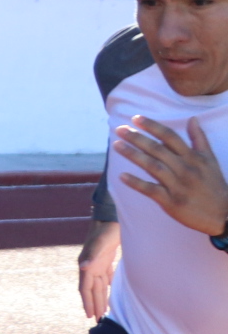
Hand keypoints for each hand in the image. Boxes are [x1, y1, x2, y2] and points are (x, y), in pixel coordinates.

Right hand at [78, 220, 119, 319]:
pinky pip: (106, 277)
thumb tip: (83, 267)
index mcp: (87, 265)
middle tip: (97, 320)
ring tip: (103, 311)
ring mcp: (98, 262)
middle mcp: (91, 266)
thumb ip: (91, 255)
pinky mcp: (106, 259)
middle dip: (94, 304)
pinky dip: (107, 286)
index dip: (87, 302)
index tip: (90, 316)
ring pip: (99, 285)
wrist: (110, 216)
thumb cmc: (106, 229)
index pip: (85, 288)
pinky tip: (109, 291)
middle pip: (92, 290)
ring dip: (100, 297)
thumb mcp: (101, 242)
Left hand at [112, 117, 227, 237]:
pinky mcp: (171, 201)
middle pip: (158, 149)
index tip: (136, 118)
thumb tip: (192, 118)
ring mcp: (177, 185)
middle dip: (137, 138)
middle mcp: (185, 169)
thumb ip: (199, 139)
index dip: (153, 126)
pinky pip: (151, 190)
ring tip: (117, 145)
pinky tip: (121, 176)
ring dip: (133, 155)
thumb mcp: (210, 160)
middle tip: (119, 129)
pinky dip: (136, 183)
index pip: (170, 137)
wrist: (223, 214)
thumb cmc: (214, 185)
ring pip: (153, 166)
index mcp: (193, 158)